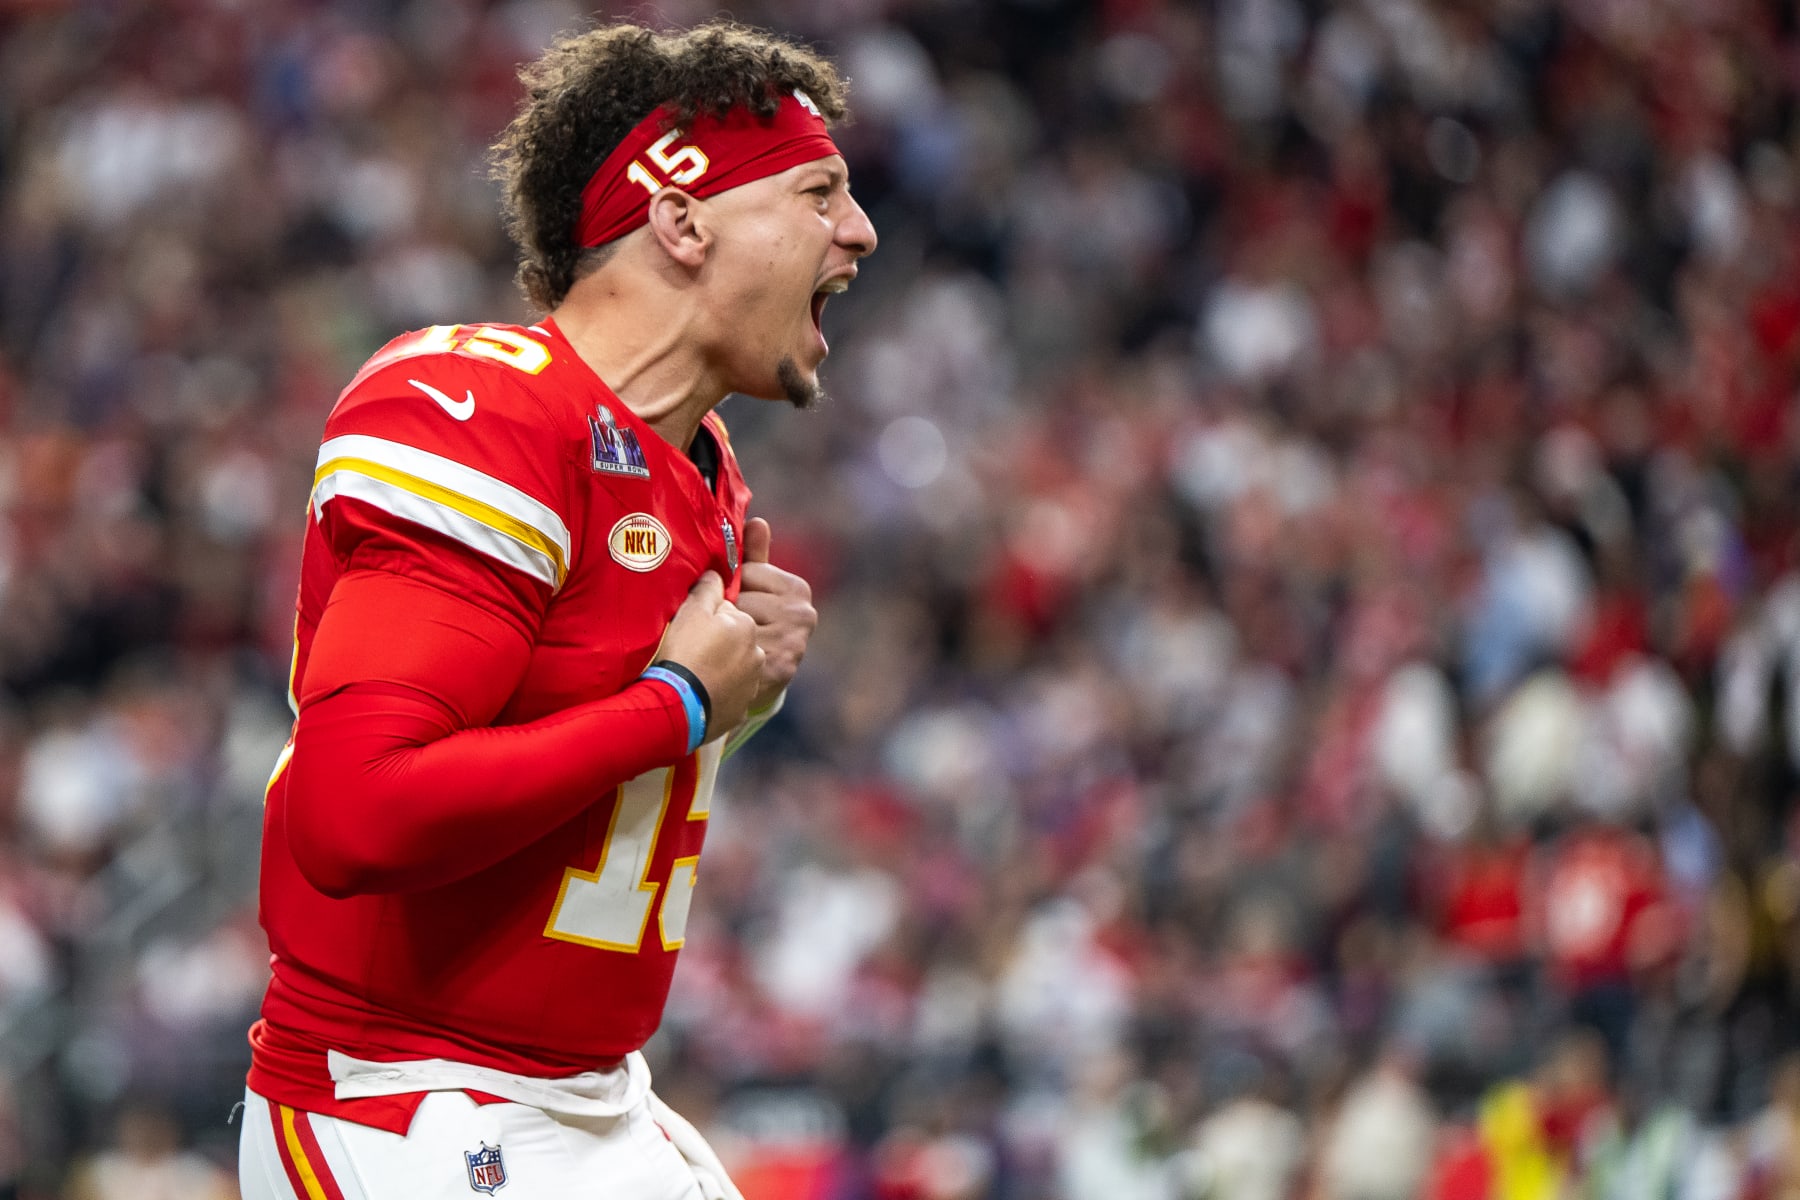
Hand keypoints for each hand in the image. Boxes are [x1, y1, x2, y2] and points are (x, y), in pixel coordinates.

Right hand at [659, 571, 762, 736]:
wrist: (677, 706)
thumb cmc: (683, 653)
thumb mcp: (691, 612)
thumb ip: (708, 589)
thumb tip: (717, 574)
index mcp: (747, 627)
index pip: (728, 613)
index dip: (707, 617)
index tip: (690, 628)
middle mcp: (757, 654)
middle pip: (734, 639)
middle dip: (718, 640)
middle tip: (690, 649)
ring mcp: (751, 683)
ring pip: (734, 666)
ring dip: (719, 665)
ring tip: (693, 671)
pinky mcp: (741, 708)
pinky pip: (729, 692)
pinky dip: (717, 689)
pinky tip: (698, 690)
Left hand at [733, 518, 815, 710]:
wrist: (757, 681)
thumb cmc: (753, 624)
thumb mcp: (754, 589)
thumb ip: (754, 556)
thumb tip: (757, 520)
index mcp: (797, 589)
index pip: (748, 572)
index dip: (732, 586)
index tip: (731, 600)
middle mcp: (802, 614)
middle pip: (742, 599)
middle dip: (726, 609)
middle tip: (724, 625)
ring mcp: (794, 641)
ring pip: (738, 624)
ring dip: (723, 632)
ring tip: (725, 642)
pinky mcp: (782, 667)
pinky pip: (739, 649)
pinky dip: (728, 653)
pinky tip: (729, 658)